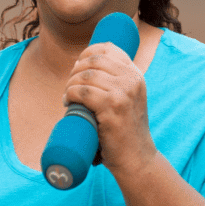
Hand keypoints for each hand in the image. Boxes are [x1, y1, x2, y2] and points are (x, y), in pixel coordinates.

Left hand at [63, 41, 156, 176]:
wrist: (137, 157)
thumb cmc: (125, 130)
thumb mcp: (129, 99)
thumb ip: (116, 82)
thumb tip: (81, 66)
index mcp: (136, 74)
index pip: (108, 48)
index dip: (87, 52)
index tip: (77, 66)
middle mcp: (132, 80)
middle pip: (94, 61)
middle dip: (75, 70)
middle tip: (70, 86)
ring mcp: (123, 93)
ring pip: (85, 76)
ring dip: (70, 84)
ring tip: (68, 96)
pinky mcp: (112, 107)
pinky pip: (82, 92)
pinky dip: (70, 95)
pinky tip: (68, 102)